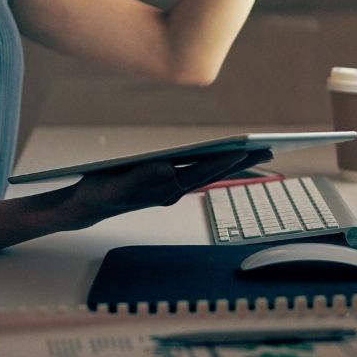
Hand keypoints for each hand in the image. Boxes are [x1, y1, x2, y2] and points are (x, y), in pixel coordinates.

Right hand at [64, 149, 272, 226]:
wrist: (87, 206)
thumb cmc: (100, 193)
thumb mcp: (116, 185)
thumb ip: (140, 178)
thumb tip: (169, 168)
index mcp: (165, 188)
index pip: (204, 171)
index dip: (227, 160)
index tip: (249, 149)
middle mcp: (172, 189)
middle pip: (213, 172)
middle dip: (241, 161)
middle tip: (270, 149)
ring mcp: (170, 187)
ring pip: (207, 172)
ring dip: (232, 163)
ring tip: (256, 151)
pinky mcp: (164, 184)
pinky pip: (195, 172)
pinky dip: (214, 164)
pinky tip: (223, 157)